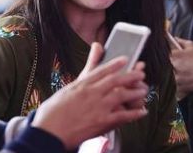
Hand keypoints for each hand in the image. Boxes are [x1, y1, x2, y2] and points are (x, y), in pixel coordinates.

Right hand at [32, 42, 148, 148]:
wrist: (49, 133)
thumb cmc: (52, 113)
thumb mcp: (65, 90)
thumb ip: (79, 77)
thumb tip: (84, 66)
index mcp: (81, 85)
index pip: (102, 70)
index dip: (115, 64)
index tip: (126, 59)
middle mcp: (91, 93)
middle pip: (116, 81)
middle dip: (130, 76)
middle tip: (141, 73)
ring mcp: (98, 107)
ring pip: (122, 95)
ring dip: (135, 92)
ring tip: (144, 90)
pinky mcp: (102, 122)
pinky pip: (123, 116)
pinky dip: (134, 114)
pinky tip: (142, 112)